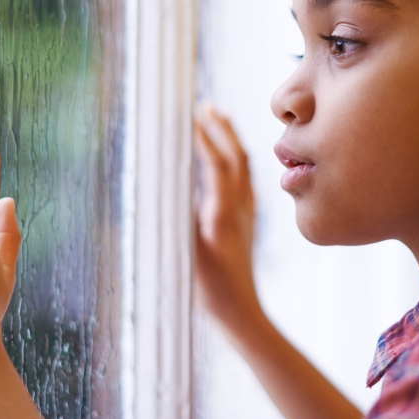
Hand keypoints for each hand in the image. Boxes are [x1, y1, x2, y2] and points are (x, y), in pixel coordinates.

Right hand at [193, 104, 262, 335]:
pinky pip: (244, 181)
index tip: (192, 116)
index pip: (218, 165)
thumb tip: (172, 191)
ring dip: (231, 141)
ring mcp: (246, 214)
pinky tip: (227, 160)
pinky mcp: (245, 222)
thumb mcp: (191, 256)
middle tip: (206, 106)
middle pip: (237, 157)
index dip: (205, 139)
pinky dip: (235, 160)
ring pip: (244, 168)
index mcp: (225, 213)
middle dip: (223, 129)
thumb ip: (183, 224)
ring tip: (218, 121)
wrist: (242, 312)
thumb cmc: (213, 290)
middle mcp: (240, 208)